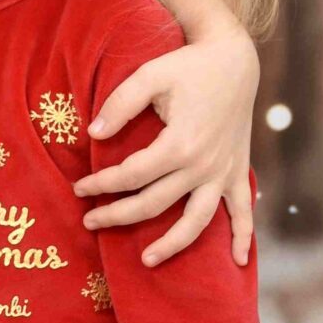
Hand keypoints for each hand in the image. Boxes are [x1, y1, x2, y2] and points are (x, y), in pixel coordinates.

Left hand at [76, 31, 259, 266]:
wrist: (235, 60)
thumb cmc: (188, 66)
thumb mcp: (150, 75)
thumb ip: (120, 104)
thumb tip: (93, 134)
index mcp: (180, 144)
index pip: (131, 175)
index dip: (101, 184)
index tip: (79, 188)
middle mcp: (203, 166)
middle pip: (154, 203)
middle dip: (117, 216)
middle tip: (89, 221)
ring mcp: (223, 172)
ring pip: (196, 220)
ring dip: (172, 244)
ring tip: (146, 260)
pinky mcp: (237, 172)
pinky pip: (243, 211)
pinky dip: (243, 237)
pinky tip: (237, 261)